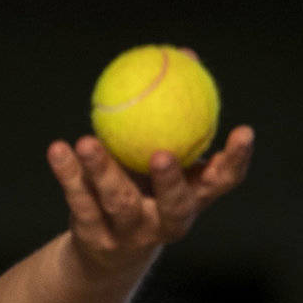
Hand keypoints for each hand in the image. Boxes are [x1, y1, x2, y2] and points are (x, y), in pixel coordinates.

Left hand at [46, 125, 253, 275]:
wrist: (106, 249)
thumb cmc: (144, 187)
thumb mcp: (161, 153)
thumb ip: (173, 113)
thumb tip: (184, 54)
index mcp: (192, 198)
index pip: (223, 181)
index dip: (236, 160)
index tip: (243, 131)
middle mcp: (167, 221)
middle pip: (174, 206)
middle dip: (170, 183)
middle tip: (161, 154)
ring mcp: (131, 234)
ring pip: (119, 203)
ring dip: (103, 172)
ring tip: (87, 142)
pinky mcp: (96, 238)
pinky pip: (81, 202)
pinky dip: (69, 175)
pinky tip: (58, 150)